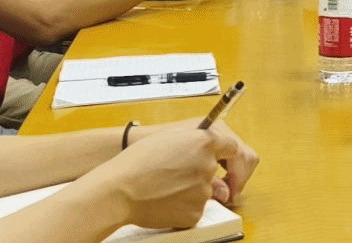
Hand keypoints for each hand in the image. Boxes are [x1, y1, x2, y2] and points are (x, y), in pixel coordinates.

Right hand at [126, 119, 259, 204]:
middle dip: (211, 177)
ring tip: (164, 187)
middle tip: (191, 181)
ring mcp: (203, 190)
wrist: (118, 190)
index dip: (231, 158)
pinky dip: (183, 207)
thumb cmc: (136, 162)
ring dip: (191, 191)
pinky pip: (195, 210)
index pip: (233, 148)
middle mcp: (208, 164)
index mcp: (204, 141)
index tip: (230, 165)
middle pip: (217, 172)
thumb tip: (213, 158)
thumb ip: (197, 144)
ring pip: (205, 192)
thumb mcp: (170, 139)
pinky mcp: (195, 212)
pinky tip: (163, 200)